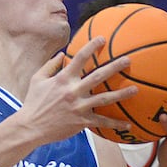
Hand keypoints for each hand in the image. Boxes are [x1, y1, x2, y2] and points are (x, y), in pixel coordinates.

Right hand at [20, 38, 138, 143]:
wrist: (31, 127)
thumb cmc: (33, 102)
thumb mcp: (37, 79)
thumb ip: (50, 65)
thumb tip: (61, 54)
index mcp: (63, 78)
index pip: (80, 58)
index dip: (92, 46)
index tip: (103, 39)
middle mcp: (73, 91)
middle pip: (98, 76)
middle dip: (115, 66)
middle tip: (128, 60)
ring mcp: (79, 107)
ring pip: (105, 98)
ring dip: (121, 94)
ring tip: (135, 89)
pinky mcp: (82, 122)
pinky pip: (101, 122)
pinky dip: (115, 124)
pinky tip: (127, 125)